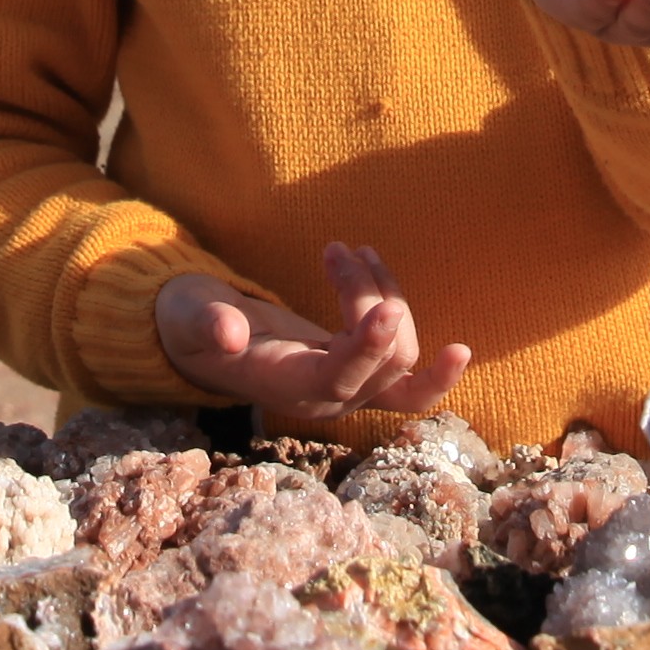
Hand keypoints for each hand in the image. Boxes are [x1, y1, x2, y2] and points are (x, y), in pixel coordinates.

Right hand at [154, 241, 471, 419]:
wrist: (204, 340)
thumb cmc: (194, 323)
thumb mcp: (190, 317)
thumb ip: (204, 322)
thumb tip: (227, 332)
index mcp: (285, 387)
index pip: (339, 378)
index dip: (367, 347)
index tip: (388, 307)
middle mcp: (324, 399)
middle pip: (380, 363)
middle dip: (371, 299)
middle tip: (337, 249)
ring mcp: (347, 391)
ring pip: (400, 358)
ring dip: (387, 297)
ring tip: (352, 252)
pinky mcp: (361, 376)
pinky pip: (411, 386)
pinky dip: (435, 368)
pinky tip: (459, 350)